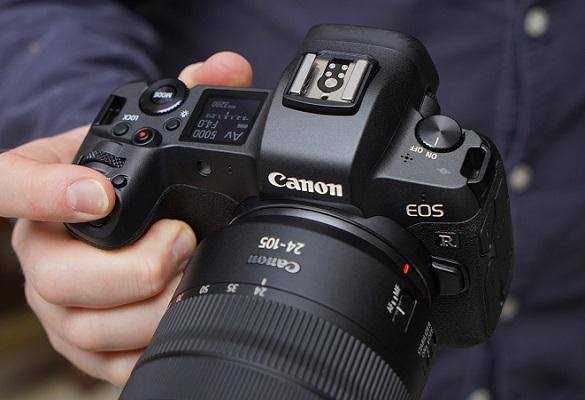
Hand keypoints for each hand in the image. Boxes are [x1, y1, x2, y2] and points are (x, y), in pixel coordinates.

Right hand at [12, 52, 253, 385]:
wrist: (115, 219)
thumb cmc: (124, 176)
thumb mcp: (144, 133)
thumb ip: (184, 94)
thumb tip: (227, 67)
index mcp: (42, 189)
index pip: (5, 185)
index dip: (42, 193)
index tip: (97, 193)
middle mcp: (42, 250)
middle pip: (57, 276)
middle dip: (130, 267)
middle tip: (182, 240)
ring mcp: (59, 301)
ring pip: (85, 326)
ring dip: (149, 308)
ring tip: (189, 277)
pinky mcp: (83, 340)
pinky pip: (106, 361)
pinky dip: (148, 344)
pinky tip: (177, 318)